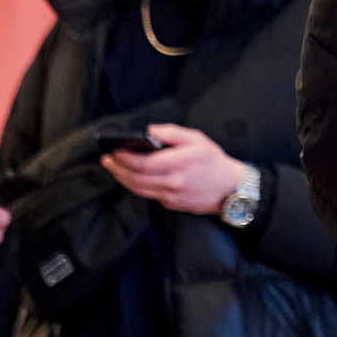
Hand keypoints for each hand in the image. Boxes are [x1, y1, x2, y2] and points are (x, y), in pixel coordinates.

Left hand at [103, 124, 246, 215]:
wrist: (230, 188)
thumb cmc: (213, 160)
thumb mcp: (196, 138)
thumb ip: (170, 133)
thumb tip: (148, 131)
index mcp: (179, 163)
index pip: (143, 163)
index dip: (125, 158)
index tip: (114, 150)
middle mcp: (173, 182)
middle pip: (136, 179)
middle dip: (118, 169)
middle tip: (106, 160)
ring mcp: (172, 196)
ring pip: (139, 190)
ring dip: (123, 179)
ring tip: (114, 168)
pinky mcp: (172, 204)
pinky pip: (149, 195)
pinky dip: (136, 186)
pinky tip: (131, 177)